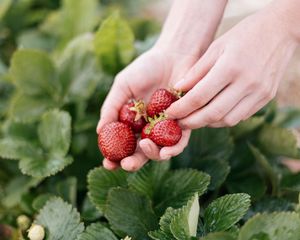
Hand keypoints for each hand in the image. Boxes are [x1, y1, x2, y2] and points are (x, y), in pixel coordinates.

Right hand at [97, 48, 196, 170]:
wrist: (174, 55)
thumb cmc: (146, 68)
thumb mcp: (123, 86)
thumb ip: (111, 107)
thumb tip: (99, 132)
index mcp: (133, 121)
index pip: (123, 144)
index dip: (114, 156)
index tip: (107, 163)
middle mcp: (149, 128)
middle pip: (141, 152)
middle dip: (132, 163)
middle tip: (125, 165)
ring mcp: (166, 128)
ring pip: (160, 151)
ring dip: (152, 155)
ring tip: (145, 148)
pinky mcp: (185, 123)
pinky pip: (180, 141)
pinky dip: (173, 149)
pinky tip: (166, 151)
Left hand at [166, 7, 297, 128]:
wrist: (281, 30)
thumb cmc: (243, 35)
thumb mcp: (216, 47)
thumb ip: (196, 71)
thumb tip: (177, 90)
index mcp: (230, 67)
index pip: (199, 97)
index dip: (181, 108)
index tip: (169, 113)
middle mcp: (246, 83)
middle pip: (213, 114)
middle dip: (191, 122)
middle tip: (179, 123)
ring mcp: (259, 93)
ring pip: (227, 120)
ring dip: (207, 123)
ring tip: (195, 118)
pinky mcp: (266, 98)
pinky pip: (241, 116)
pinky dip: (224, 119)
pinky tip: (214, 113)